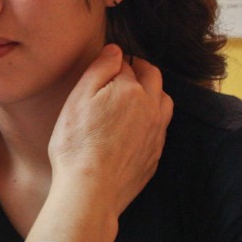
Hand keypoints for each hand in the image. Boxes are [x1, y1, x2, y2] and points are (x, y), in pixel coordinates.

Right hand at [49, 45, 171, 215]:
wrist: (91, 191)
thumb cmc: (77, 145)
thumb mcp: (78, 99)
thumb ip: (99, 69)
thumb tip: (116, 50)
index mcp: (131, 89)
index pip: (127, 65)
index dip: (115, 63)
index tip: (108, 65)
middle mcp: (151, 108)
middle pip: (153, 78)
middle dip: (141, 70)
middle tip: (126, 70)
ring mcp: (156, 133)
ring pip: (164, 102)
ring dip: (153, 93)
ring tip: (136, 96)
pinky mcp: (155, 155)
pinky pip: (161, 128)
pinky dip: (152, 120)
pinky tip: (136, 127)